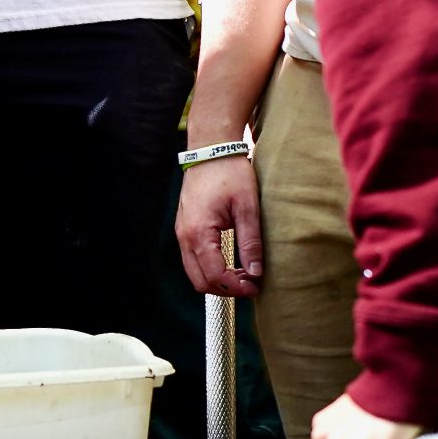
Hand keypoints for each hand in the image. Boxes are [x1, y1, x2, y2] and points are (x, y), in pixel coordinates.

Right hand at [174, 157, 263, 296]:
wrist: (211, 149)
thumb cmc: (229, 173)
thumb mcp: (247, 207)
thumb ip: (250, 242)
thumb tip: (256, 272)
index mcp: (199, 232)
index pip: (214, 275)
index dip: (236, 287)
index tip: (255, 287)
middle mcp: (184, 237)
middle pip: (200, 281)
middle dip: (226, 289)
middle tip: (250, 284)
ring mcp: (181, 233)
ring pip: (194, 273)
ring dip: (218, 280)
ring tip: (243, 274)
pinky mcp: (185, 228)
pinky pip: (193, 259)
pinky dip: (210, 268)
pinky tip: (231, 261)